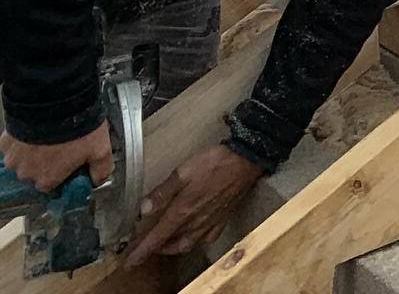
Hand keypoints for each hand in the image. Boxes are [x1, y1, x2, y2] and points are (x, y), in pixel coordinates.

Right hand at [1, 123, 111, 193]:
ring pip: (24, 160)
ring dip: (34, 151)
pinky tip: (36, 131)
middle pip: (37, 173)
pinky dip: (22, 141)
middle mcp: (27, 173)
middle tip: (62, 145)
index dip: (62, 173)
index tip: (70, 162)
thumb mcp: (101, 150)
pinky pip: (13, 146)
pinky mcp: (6, 143)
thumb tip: (99, 179)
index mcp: (47, 179)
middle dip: (48, 162)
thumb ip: (101, 169)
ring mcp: (14, 158)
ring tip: (50, 136)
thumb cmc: (76, 128)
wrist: (55, 102)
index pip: (52, 185)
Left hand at [125, 143, 263, 265]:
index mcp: (182, 211)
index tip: (128, 261)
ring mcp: (210, 224)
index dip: (140, 251)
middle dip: (153, 250)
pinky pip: (204, 240)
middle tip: (143, 248)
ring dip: (171, 248)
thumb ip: (162, 192)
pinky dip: (193, 242)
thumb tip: (143, 210)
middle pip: (169, 245)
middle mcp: (195, 223)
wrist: (246, 160)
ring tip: (164, 244)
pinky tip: (191, 237)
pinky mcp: (222, 220)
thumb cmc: (213, 163)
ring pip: (186, 245)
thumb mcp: (183, 172)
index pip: (156, 238)